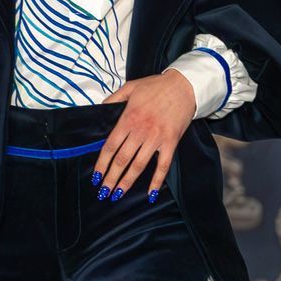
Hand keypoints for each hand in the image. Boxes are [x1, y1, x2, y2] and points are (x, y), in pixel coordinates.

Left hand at [94, 67, 196, 199]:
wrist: (184, 85)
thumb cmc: (156, 86)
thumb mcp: (130, 87)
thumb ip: (113, 99)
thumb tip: (100, 111)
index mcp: (128, 118)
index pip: (110, 146)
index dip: (102, 164)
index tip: (96, 176)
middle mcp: (140, 131)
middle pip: (122, 160)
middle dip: (111, 178)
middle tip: (104, 192)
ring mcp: (156, 138)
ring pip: (139, 165)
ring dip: (127, 182)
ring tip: (118, 194)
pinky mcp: (171, 142)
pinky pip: (163, 166)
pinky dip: (156, 181)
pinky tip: (150, 193)